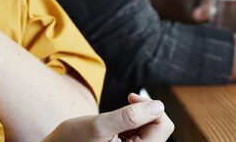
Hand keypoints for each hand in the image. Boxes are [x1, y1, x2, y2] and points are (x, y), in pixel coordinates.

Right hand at [42, 94, 173, 141]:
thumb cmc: (72, 141)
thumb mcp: (99, 125)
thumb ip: (129, 117)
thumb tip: (158, 106)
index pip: (163, 126)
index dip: (150, 107)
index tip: (130, 98)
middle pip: (160, 127)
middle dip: (144, 112)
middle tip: (127, 100)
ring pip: (151, 129)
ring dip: (136, 118)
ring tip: (114, 121)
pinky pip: (142, 134)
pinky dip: (131, 125)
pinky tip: (115, 126)